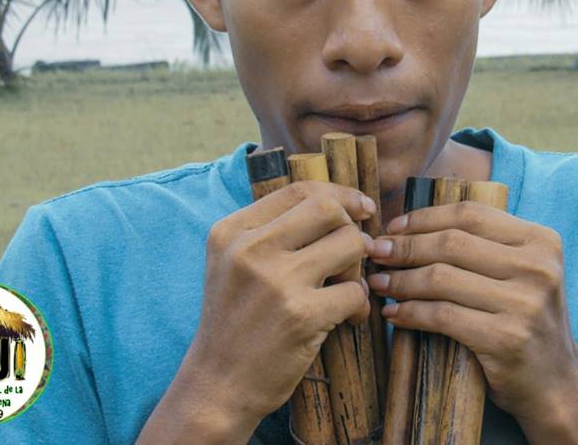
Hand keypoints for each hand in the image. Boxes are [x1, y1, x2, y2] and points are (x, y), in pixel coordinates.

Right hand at [175, 182, 375, 429]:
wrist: (217, 387)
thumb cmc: (234, 323)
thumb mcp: (232, 264)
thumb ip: (271, 231)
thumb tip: (339, 206)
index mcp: (232, 231)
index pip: (299, 190)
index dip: (339, 195)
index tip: (360, 209)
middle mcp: (250, 249)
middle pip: (328, 209)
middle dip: (352, 228)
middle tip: (358, 252)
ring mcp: (276, 281)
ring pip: (349, 244)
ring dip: (359, 268)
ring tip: (348, 290)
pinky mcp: (301, 316)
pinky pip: (356, 292)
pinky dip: (360, 306)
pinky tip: (348, 319)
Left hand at [367, 201, 577, 425]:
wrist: (554, 383)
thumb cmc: (524, 320)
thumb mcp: (518, 272)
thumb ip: (481, 245)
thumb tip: (408, 226)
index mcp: (540, 241)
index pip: (470, 214)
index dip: (425, 218)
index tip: (393, 227)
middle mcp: (538, 267)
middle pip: (452, 243)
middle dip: (405, 246)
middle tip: (375, 253)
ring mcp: (525, 303)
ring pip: (442, 278)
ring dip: (401, 280)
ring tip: (378, 283)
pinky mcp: (507, 338)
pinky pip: (443, 316)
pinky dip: (410, 312)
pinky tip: (393, 314)